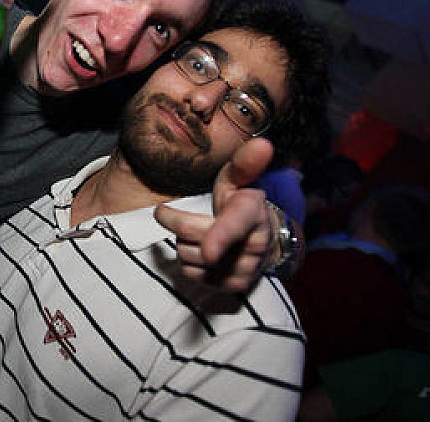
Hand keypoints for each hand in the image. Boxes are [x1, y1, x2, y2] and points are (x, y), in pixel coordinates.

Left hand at [155, 137, 273, 291]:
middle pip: (194, 239)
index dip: (220, 238)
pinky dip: (189, 262)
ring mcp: (244, 269)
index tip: (208, 251)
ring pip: (189, 257)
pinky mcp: (233, 287)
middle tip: (166, 212)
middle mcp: (254, 245)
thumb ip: (245, 162)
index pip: (233, 225)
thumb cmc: (241, 203)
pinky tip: (201, 251)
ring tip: (198, 232)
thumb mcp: (239, 180)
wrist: (262, 238)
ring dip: (183, 243)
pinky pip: (191, 275)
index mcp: (253, 213)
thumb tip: (262, 143)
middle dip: (175, 222)